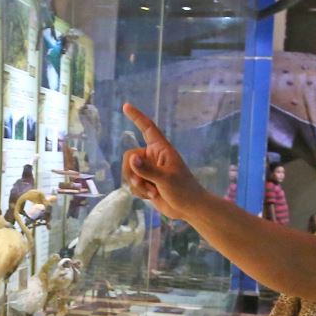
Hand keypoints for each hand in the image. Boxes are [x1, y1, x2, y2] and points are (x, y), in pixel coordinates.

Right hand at [121, 103, 204, 218]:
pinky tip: (152, 196)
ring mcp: (149, 170)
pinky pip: (132, 184)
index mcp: (161, 149)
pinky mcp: (146, 182)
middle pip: (130, 156)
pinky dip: (139, 192)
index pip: (147, 128)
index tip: (126, 106)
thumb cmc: (183, 190)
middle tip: (145, 184)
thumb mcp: (166, 179)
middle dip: (133, 172)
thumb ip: (147, 169)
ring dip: (137, 185)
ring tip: (152, 192)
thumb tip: (131, 159)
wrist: (188, 209)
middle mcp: (153, 157)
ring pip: (129, 171)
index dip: (137, 117)